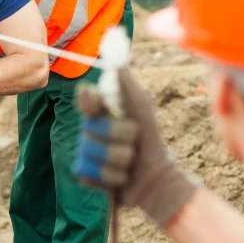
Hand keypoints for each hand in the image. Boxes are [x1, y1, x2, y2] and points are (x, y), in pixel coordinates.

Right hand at [72, 68, 198, 226]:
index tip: (99, 103)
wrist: (157, 178)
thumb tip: (118, 64)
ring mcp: (86, 153)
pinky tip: (120, 178)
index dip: (89, 100)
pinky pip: (88, 173)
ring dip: (119, 159)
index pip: (86, 100)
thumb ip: (129, 88)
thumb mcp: (144, 112)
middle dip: (120, 136)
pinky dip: (111, 177)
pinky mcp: (86, 175)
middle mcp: (90, 131)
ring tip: (130, 163)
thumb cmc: (151, 142)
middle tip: (134, 142)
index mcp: (103, 113)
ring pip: (92, 152)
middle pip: (92, 128)